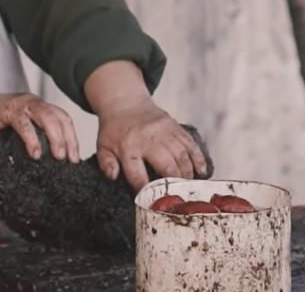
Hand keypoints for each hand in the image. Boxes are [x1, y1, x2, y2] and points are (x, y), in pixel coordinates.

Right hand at [0, 93, 79, 162]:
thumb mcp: (19, 129)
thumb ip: (34, 134)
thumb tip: (50, 155)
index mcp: (37, 105)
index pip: (63, 118)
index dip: (72, 137)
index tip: (74, 157)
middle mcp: (32, 101)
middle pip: (59, 117)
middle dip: (68, 139)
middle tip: (70, 159)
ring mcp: (20, 104)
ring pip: (46, 118)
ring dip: (55, 138)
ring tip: (58, 156)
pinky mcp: (7, 110)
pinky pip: (24, 124)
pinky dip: (32, 139)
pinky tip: (35, 153)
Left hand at [84, 61, 206, 190]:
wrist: (125, 102)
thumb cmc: (114, 129)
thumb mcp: (103, 145)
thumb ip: (106, 162)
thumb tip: (112, 176)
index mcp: (127, 147)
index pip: (137, 175)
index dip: (145, 191)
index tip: (151, 203)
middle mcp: (147, 139)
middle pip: (167, 167)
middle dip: (174, 185)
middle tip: (179, 198)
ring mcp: (163, 132)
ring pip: (182, 157)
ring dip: (188, 175)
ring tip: (188, 188)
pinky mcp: (174, 126)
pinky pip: (190, 144)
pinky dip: (198, 159)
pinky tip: (201, 171)